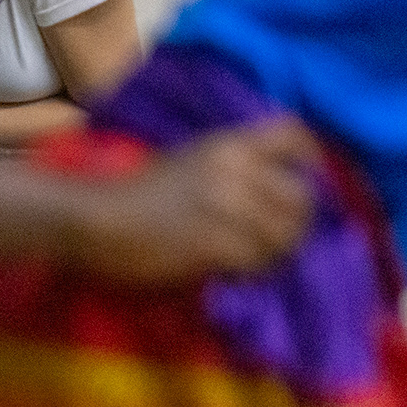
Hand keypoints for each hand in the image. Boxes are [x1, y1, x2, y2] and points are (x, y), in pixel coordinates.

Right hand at [68, 118, 319, 280]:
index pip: (292, 135)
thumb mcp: (191, 160)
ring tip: (249, 259)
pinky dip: (251, 272)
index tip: (301, 181)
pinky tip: (230, 271)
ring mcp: (226, 205)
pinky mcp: (215, 242)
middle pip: (300, 197)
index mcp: (227, 144)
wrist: (97, 220)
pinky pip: (258, 262)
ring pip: (284, 235)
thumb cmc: (137, 193)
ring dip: (274, 253)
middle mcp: (233, 168)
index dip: (309, 159)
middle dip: (294, 224)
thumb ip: (236, 168)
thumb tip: (283, 191)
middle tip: (272, 240)